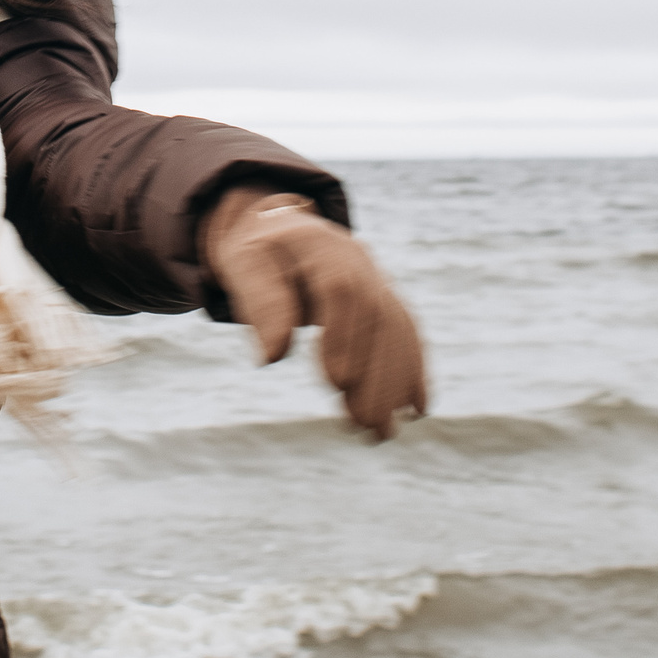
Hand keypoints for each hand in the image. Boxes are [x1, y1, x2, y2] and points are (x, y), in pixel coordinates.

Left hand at [201, 184, 428, 439]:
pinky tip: (416, 408)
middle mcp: (358, 259)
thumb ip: (260, 303)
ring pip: (397, 329)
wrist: (280, 226)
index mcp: (319, 244)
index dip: (344, 334)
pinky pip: (406, 333)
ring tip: (380, 431)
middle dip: (375, 373)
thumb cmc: (256, 252)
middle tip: (364, 423)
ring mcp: (376, 278)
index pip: (341, 287)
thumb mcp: (241, 265)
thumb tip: (273, 355)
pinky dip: (413, 370)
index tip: (336, 382)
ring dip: (394, 382)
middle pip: (376, 315)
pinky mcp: (385, 299)